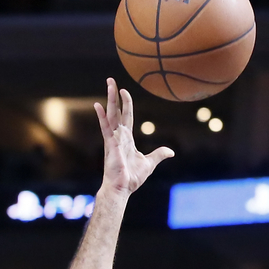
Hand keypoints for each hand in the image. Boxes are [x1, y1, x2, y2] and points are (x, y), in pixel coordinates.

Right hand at [94, 77, 173, 194]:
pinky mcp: (110, 145)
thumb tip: (171, 152)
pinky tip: (98, 105)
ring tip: (108, 83)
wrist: (122, 188)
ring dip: (110, 99)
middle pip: (116, 111)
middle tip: (111, 80)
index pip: (126, 117)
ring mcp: (113, 139)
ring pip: (111, 114)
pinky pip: (106, 128)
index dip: (125, 104)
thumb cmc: (132, 178)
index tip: (123, 91)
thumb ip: (159, 154)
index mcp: (126, 139)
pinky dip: (102, 116)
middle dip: (114, 95)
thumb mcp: (150, 163)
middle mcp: (118, 136)